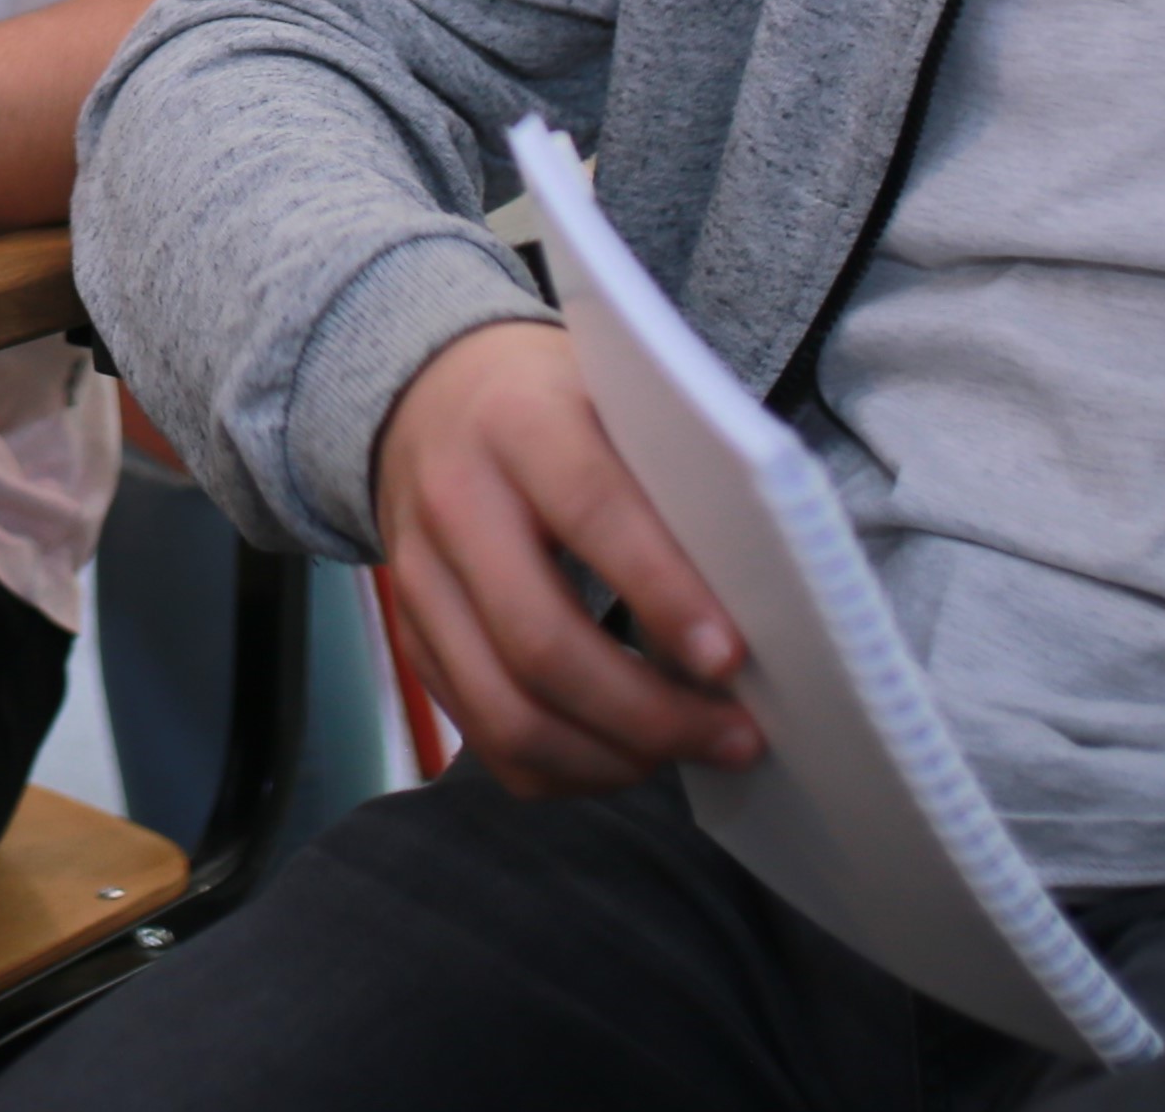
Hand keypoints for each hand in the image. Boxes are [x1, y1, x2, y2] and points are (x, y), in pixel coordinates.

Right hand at [372, 321, 759, 797]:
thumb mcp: (610, 398)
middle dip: (648, 712)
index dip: (662, 591)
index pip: (592, 511)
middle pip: (541, 641)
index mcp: (518, 421)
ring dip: (610, 757)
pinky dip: (564, 769)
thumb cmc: (555, 402)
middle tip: (735, 737)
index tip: (731, 658)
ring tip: (686, 752)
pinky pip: (486, 736)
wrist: (433, 395)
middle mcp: (454, 501)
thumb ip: (664, 478)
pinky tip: (622, 757)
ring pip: (508, 712)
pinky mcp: (411, 638)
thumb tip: (753, 596)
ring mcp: (419, 579)